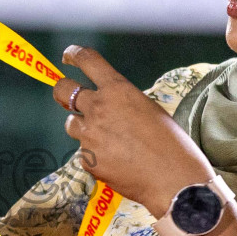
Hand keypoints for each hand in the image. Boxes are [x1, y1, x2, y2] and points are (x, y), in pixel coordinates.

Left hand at [51, 46, 213, 216]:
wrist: (173, 180)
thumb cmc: (171, 144)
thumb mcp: (149, 110)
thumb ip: (122, 103)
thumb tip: (107, 106)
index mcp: (118, 89)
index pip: (87, 60)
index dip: (74, 54)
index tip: (68, 55)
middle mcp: (98, 108)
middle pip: (63, 90)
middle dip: (63, 91)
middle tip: (68, 96)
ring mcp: (89, 135)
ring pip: (71, 124)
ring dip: (83, 127)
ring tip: (107, 139)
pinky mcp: (87, 159)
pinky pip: (84, 152)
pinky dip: (96, 155)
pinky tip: (118, 163)